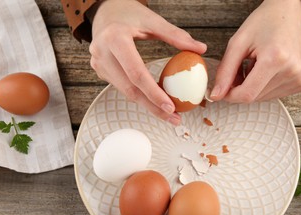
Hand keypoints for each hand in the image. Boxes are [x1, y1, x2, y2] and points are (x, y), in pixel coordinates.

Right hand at [89, 0, 206, 124]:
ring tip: (168, 113)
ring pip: (126, 92)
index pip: (137, 73)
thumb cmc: (129, 13)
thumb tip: (201, 49)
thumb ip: (176, 36)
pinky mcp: (100, 70)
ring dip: (147, 104)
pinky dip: (139, 95)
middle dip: (153, 107)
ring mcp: (99, 64)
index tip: (171, 107)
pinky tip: (154, 100)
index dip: (154, 93)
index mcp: (115, 39)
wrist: (104, 11)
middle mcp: (102, 54)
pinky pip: (123, 87)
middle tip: (173, 118)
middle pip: (130, 89)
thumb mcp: (153, 20)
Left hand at [210, 0, 300, 102]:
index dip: (230, 95)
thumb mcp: (238, 43)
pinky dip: (264, 86)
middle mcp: (293, 71)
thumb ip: (225, 72)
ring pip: (264, 98)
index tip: (222, 88)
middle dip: (241, 88)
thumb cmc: (262, 24)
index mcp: (276, 58)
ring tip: (255, 65)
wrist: (289, 14)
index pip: (247, 94)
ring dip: (253, 87)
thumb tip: (216, 96)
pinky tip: (267, 69)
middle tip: (240, 69)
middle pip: (255, 97)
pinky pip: (275, 95)